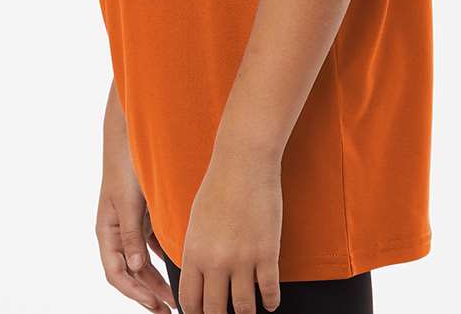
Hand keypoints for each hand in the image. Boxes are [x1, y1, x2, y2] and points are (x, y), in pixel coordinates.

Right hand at [96, 113, 176, 311]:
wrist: (131, 135)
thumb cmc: (126, 167)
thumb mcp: (129, 202)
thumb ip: (132, 235)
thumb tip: (136, 268)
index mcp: (107, 232)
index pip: (117, 274)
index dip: (135, 293)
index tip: (155, 304)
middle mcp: (117, 232)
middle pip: (131, 273)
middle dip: (148, 293)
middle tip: (169, 310)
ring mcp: (130, 225)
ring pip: (142, 262)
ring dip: (156, 280)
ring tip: (175, 296)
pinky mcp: (144, 215)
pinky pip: (152, 244)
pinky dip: (163, 257)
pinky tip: (179, 265)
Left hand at [177, 143, 281, 313]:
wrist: (244, 162)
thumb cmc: (218, 186)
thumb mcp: (196, 221)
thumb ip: (196, 251)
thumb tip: (198, 276)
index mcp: (194, 253)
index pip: (190, 301)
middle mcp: (216, 262)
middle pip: (215, 310)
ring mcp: (243, 259)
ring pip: (244, 307)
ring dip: (246, 313)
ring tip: (248, 312)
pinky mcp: (267, 252)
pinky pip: (269, 291)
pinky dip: (270, 302)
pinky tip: (270, 303)